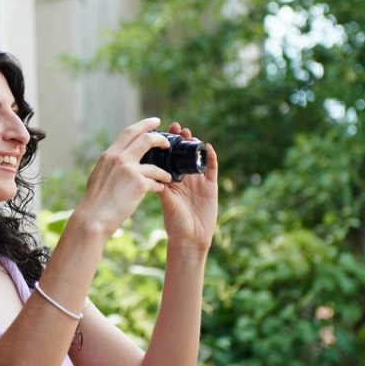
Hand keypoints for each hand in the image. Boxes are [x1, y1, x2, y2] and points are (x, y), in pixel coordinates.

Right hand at [74, 117, 173, 236]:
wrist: (93, 218)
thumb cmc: (95, 201)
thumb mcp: (99, 174)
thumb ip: (111, 164)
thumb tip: (118, 161)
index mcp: (109, 155)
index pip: (129, 132)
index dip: (144, 124)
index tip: (155, 121)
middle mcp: (119, 158)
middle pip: (146, 139)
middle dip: (160, 138)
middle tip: (168, 142)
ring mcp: (130, 170)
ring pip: (156, 164)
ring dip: (164, 170)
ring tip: (168, 175)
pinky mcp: (139, 184)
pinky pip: (156, 182)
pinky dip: (160, 185)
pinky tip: (160, 189)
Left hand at [157, 122, 218, 252]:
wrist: (191, 237)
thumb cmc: (174, 222)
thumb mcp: (166, 202)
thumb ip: (161, 187)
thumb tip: (152, 173)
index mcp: (170, 180)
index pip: (168, 158)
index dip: (166, 145)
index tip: (161, 132)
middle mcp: (184, 178)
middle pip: (182, 154)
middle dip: (180, 140)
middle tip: (176, 128)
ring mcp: (198, 181)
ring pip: (196, 158)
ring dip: (194, 145)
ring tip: (189, 134)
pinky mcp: (211, 186)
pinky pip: (211, 168)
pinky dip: (211, 157)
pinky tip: (208, 147)